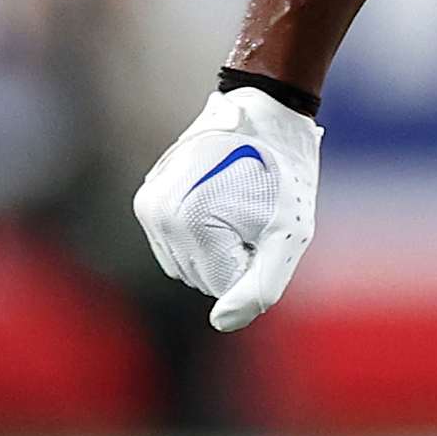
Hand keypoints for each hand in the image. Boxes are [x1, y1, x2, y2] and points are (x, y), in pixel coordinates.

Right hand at [133, 87, 321, 331]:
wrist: (264, 112)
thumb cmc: (284, 173)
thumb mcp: (288, 234)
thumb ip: (260, 286)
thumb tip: (221, 323)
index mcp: (189, 225)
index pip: (223, 288)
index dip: (254, 261)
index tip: (264, 224)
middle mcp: (157, 217)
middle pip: (202, 278)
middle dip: (234, 255)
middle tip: (254, 211)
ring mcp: (148, 206)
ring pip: (187, 265)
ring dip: (217, 247)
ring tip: (238, 204)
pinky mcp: (148, 199)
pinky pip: (177, 244)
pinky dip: (201, 235)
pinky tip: (220, 200)